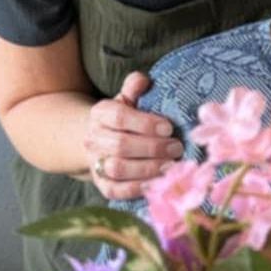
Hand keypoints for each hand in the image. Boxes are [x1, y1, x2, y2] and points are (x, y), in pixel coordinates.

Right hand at [83, 71, 182, 199]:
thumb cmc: (124, 118)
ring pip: (118, 169)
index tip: (169, 127)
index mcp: (100, 113)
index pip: (119, 117)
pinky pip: (116, 190)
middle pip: (120, 145)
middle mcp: (93, 139)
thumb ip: (134, 87)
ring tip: (172, 165)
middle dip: (153, 148)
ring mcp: (95, 163)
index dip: (145, 123)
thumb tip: (143, 80)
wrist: (99, 141)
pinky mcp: (102, 184)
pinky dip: (139, 188)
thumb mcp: (128, 99)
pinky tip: (159, 182)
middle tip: (177, 148)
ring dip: (148, 169)